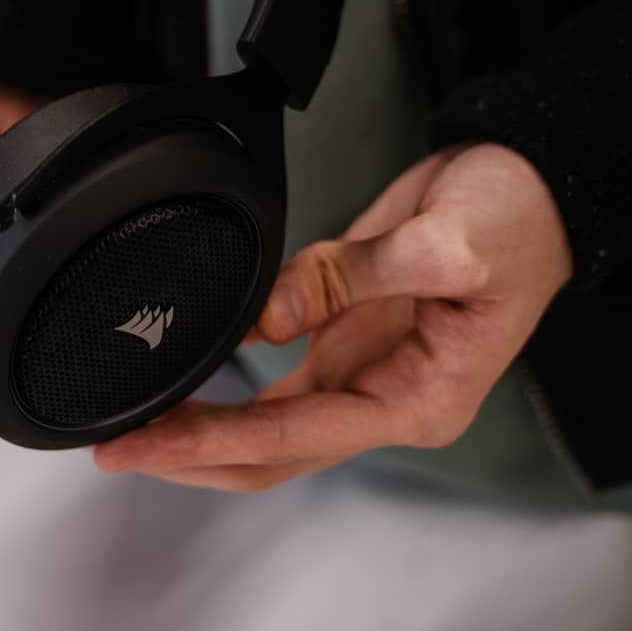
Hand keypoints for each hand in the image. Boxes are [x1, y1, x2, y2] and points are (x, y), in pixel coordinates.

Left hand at [92, 142, 572, 491]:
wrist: (526, 187)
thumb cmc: (513, 223)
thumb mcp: (448, 243)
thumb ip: (351, 279)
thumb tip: (267, 317)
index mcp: (416, 402)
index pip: (292, 438)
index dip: (211, 442)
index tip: (147, 445)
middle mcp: (382, 403)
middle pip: (267, 453)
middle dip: (187, 453)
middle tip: (115, 447)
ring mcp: (359, 377)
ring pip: (263, 428)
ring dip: (198, 430)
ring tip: (131, 425)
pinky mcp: (341, 344)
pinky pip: (272, 387)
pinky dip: (223, 391)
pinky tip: (183, 384)